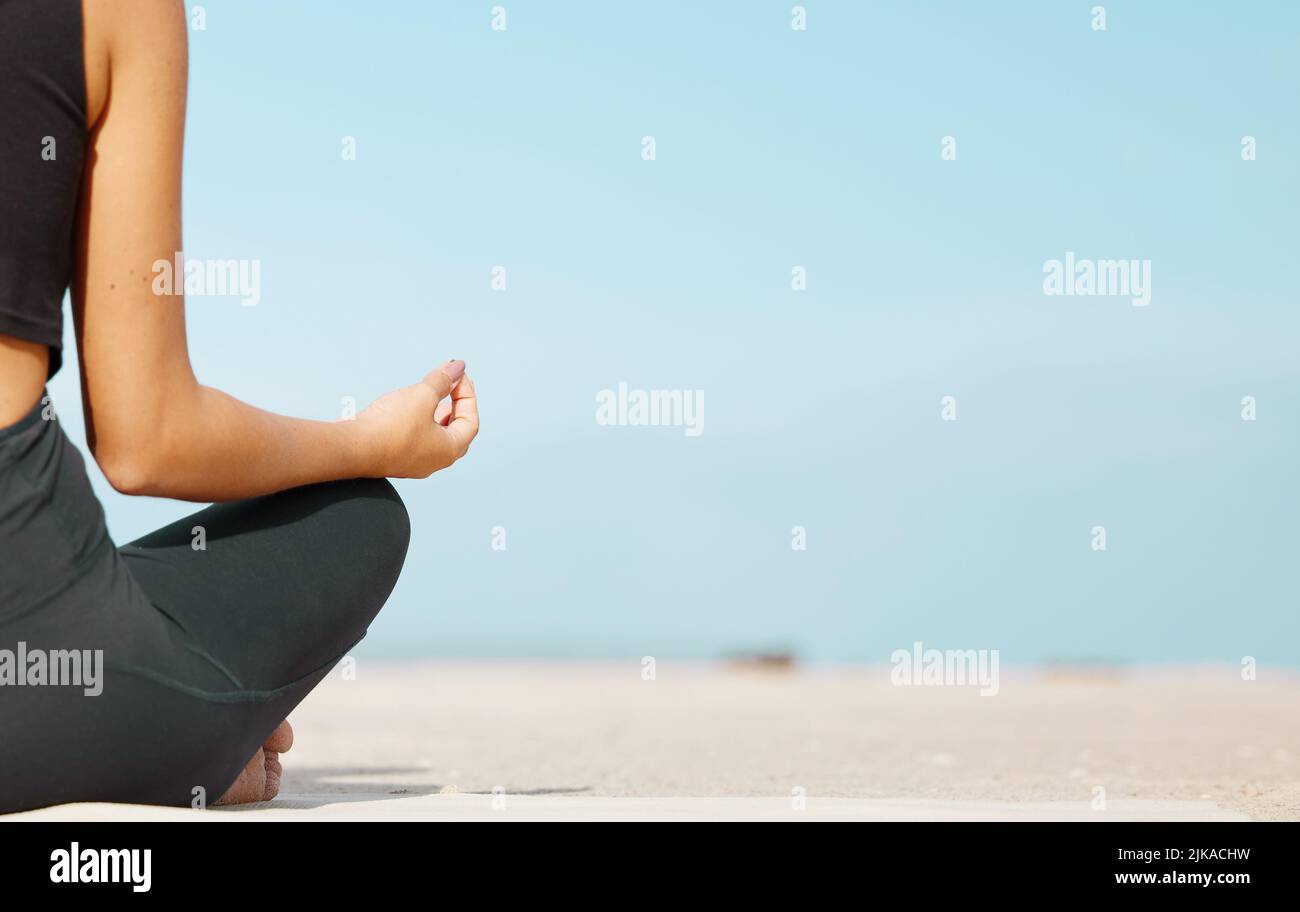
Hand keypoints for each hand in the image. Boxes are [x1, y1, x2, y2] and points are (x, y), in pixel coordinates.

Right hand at [355, 360, 478, 477]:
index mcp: (449, 450)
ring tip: (433, 392)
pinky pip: (415, 437)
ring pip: (434, 434)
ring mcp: (414, 462)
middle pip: (455, 430)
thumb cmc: (390, 428)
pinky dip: (419, 419)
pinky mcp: (395, 457)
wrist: (352, 448)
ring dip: (436, 411)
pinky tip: (409, 406)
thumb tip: (456, 367)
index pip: (470, 421)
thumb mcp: (422, 395)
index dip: (468, 395)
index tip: (458, 375)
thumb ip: (442, 380)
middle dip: (455, 404)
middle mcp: (435, 461)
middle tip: (452, 383)